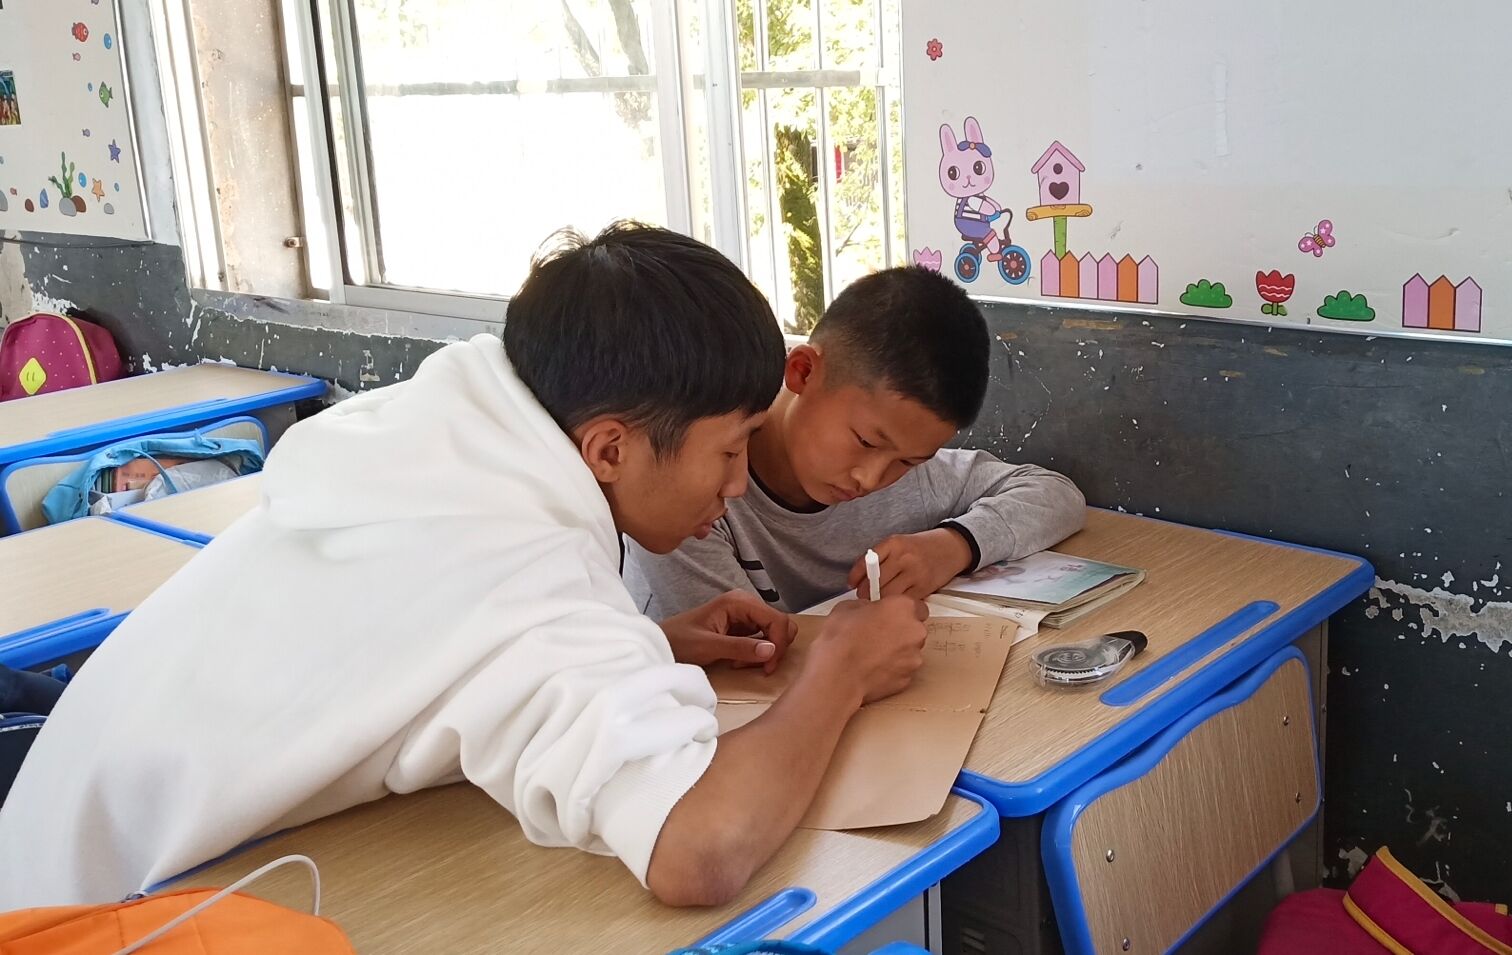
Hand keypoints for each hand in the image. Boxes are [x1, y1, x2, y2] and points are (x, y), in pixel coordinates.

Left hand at [660, 591, 796, 674]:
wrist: (661, 644)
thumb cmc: (679, 642)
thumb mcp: (708, 647)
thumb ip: (740, 648)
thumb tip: (772, 650)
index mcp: (739, 602)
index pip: (778, 620)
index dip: (779, 644)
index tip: (768, 667)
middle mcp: (746, 604)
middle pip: (780, 625)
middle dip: (773, 648)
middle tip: (756, 666)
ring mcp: (745, 615)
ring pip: (773, 634)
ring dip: (764, 653)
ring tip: (740, 663)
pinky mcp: (742, 627)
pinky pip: (762, 640)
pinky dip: (755, 654)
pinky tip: (737, 660)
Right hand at [809, 597, 928, 703]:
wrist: (839, 674)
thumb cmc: (842, 641)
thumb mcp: (847, 608)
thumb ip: (866, 606)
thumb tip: (868, 611)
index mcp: (903, 608)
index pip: (916, 606)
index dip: (901, 612)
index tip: (890, 615)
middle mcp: (914, 631)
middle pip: (914, 630)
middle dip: (900, 632)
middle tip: (877, 634)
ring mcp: (913, 657)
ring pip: (909, 652)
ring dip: (896, 651)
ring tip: (871, 654)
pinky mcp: (907, 679)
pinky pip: (902, 670)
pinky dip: (891, 669)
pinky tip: (872, 668)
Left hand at [847, 529, 972, 600]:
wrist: (950, 547)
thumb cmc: (919, 547)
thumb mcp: (899, 543)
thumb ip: (881, 558)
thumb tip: (860, 580)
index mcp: (893, 543)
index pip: (867, 561)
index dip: (856, 576)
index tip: (851, 584)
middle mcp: (904, 557)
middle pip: (876, 581)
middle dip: (866, 592)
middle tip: (863, 597)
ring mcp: (915, 573)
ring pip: (888, 594)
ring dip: (879, 601)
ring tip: (876, 603)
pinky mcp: (924, 587)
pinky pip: (903, 601)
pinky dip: (895, 605)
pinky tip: (892, 605)